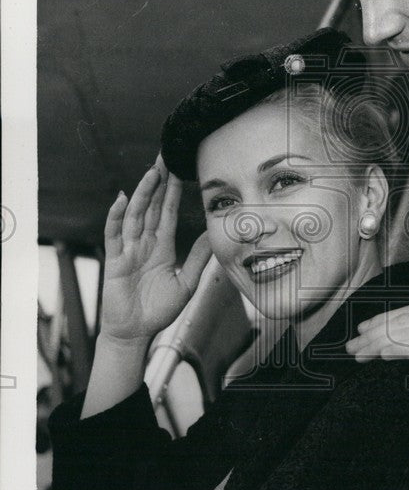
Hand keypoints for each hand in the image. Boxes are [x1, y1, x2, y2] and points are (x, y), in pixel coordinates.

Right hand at [100, 158, 211, 343]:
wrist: (135, 332)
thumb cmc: (159, 310)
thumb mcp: (186, 283)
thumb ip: (198, 258)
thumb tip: (212, 234)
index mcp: (162, 246)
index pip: (167, 212)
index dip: (172, 191)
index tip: (178, 169)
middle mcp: (144, 243)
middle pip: (150, 206)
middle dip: (157, 182)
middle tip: (163, 157)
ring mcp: (128, 249)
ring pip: (135, 214)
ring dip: (142, 193)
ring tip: (151, 172)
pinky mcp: (115, 259)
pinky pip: (114, 233)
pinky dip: (116, 216)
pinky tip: (122, 199)